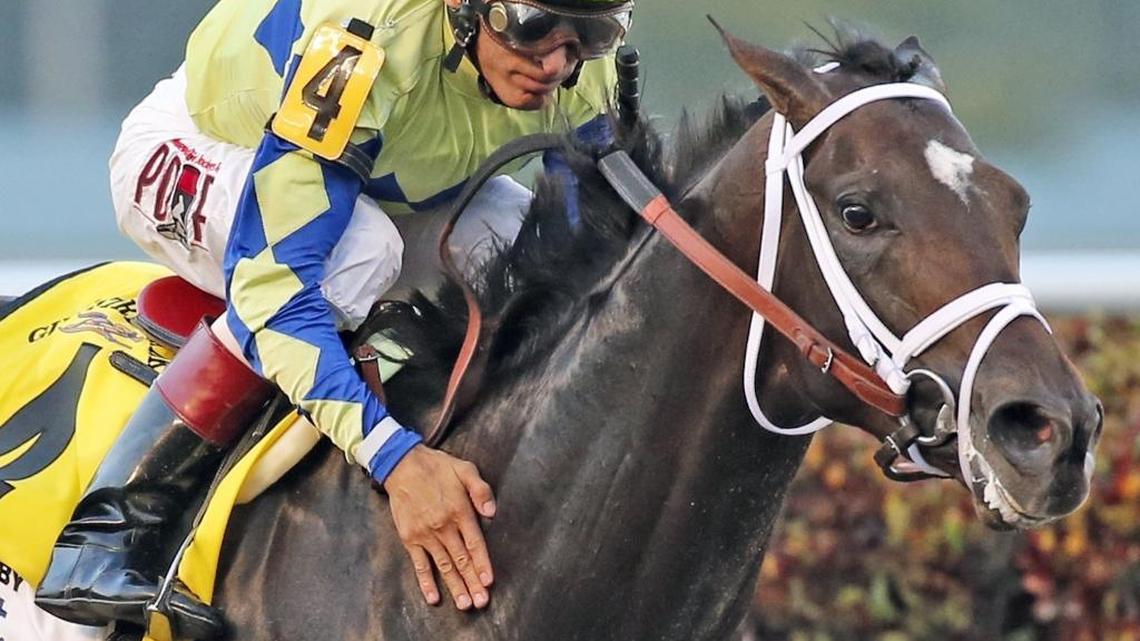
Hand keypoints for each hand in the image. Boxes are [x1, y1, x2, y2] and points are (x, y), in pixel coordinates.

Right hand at [383, 445, 496, 609]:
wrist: (402, 464)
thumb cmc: (437, 467)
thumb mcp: (465, 469)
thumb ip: (481, 490)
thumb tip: (492, 512)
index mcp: (459, 511)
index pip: (475, 543)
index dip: (482, 564)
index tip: (488, 581)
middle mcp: (443, 526)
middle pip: (461, 559)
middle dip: (472, 582)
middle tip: (481, 601)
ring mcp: (425, 534)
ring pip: (443, 566)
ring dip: (455, 586)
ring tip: (464, 604)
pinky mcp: (410, 538)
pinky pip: (419, 564)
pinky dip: (426, 582)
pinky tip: (434, 597)